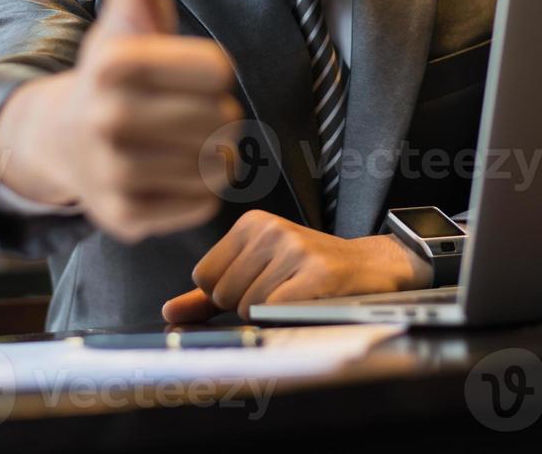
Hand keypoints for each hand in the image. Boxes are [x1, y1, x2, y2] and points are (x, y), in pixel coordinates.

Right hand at [0, 0, 243, 241]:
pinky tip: (164, 171)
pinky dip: (195, 190)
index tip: (173, 69)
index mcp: (113, 64)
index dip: (205, 67)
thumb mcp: (127, 8)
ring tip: (172, 137)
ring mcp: (114, 176)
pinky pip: (203, 204)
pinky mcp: (125, 219)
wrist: (55, 139)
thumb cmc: (110, 66)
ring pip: (218, 164)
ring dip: (208, 150)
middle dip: (209, 110)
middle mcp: (108, 122)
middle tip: (173, 107)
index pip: (218, 70)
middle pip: (223, 117)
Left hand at [161, 209, 432, 321]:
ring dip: (271, 314)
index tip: (261, 283)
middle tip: (284, 290)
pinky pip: (274, 311)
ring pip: (248, 307)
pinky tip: (308, 302)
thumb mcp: (257, 272)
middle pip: (224, 294)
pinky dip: (287, 317)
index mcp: (251, 223)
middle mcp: (269, 229)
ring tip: (298, 294)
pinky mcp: (316, 274)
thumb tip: (170, 312)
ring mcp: (294, 248)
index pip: (203, 278)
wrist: (371, 268)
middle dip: (248, 305)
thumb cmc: (308, 273)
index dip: (227, 294)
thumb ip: (209, 295)